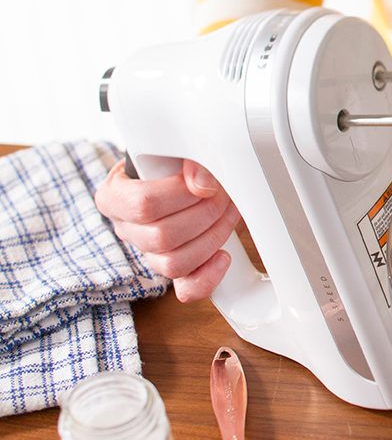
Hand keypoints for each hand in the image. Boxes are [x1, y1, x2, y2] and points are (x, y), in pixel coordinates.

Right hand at [94, 159, 239, 301]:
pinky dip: (208, 277)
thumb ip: (187, 159)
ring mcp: (149, 253)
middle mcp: (128, 229)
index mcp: (114, 197)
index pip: (142, 204)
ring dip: (212, 238)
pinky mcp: (175, 270)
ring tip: (228, 213)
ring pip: (173, 264)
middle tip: (223, 195)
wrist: (185, 176)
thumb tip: (203, 184)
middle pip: (161, 237)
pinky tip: (223, 256)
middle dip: (204, 214)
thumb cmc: (177, 163)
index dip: (181, 194)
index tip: (204, 182)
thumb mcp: (176, 150)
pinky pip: (186, 289)